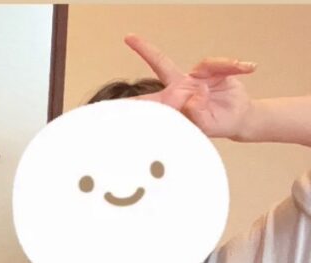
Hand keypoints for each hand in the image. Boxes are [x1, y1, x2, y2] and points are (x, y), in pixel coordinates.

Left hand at [124, 34, 255, 139]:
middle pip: (161, 64)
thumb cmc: (217, 124)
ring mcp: (197, 77)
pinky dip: (235, 65)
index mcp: (172, 104)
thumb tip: (192, 98)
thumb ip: (196, 115)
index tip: (112, 101)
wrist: (239, 118)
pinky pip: (222, 64)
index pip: (147, 101)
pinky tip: (247, 68)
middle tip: (130, 37)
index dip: (131, 100)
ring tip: (234, 76)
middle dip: (145, 49)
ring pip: (204, 64)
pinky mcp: (214, 70)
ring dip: (222, 68)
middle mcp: (181, 87)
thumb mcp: (206, 127)